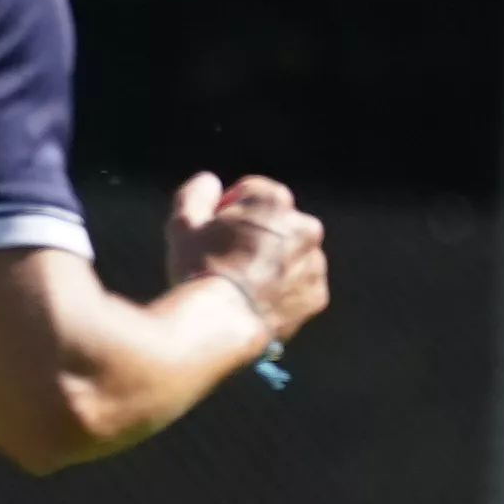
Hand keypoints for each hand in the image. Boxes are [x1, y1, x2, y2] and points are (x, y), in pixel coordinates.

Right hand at [169, 169, 330, 343]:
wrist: (221, 322)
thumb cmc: (199, 267)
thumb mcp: (185, 223)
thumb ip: (197, 193)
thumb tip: (210, 181)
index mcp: (275, 201)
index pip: (251, 193)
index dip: (228, 210)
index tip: (214, 230)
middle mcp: (306, 227)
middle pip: (275, 224)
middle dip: (255, 235)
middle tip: (226, 258)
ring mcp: (315, 263)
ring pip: (290, 256)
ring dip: (272, 263)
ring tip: (241, 284)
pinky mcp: (318, 295)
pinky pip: (298, 287)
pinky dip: (283, 291)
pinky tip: (257, 300)